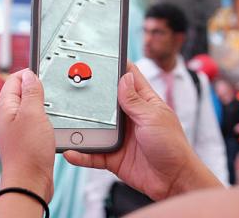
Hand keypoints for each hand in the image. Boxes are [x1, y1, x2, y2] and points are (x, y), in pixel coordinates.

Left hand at [0, 69, 54, 201]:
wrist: (29, 182)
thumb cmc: (28, 152)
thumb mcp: (33, 114)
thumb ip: (32, 92)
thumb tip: (30, 75)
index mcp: (4, 106)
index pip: (15, 78)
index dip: (30, 73)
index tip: (46, 73)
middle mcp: (7, 116)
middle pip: (22, 91)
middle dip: (37, 88)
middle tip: (50, 91)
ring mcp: (15, 128)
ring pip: (29, 106)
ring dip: (42, 104)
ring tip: (51, 107)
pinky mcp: (25, 138)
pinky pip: (34, 120)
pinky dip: (43, 118)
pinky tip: (51, 123)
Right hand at [64, 63, 222, 200]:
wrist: (174, 181)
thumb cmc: (173, 147)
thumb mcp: (153, 118)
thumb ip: (135, 100)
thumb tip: (124, 78)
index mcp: (143, 103)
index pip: (128, 78)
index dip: (116, 66)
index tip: (100, 57)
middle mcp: (129, 118)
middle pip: (105, 102)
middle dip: (90, 96)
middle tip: (71, 88)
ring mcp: (120, 137)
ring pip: (95, 128)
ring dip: (81, 127)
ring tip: (64, 122)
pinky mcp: (113, 156)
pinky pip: (93, 154)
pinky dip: (82, 153)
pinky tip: (71, 151)